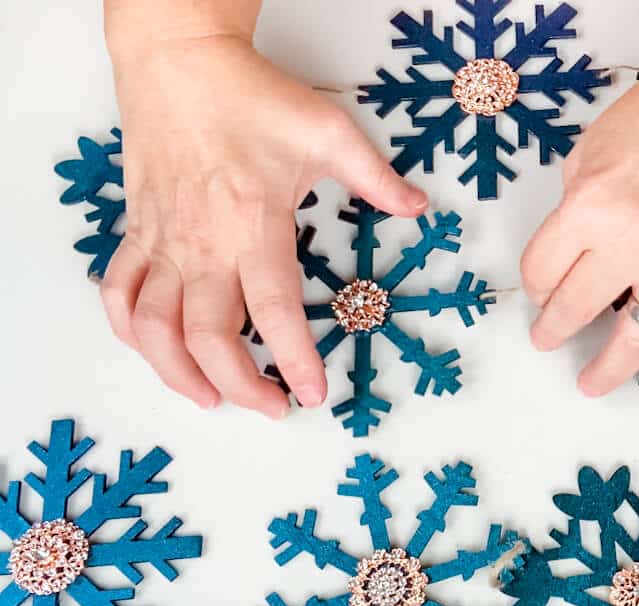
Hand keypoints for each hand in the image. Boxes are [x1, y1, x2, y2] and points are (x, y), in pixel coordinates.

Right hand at [102, 34, 425, 418]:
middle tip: (273, 408)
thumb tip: (418, 208)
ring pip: (153, 328)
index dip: (295, 359)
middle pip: (208, 337)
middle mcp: (202, 244)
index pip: (275, 310)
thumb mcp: (328, 131)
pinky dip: (128, 331)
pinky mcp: (136, 233)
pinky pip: (118, 293)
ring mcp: (162, 242)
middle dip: (240, 386)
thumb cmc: (250, 95)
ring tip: (211, 399)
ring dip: (177, 374)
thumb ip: (375, 177)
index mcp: (253, 225)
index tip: (314, 395)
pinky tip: (155, 350)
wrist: (178, 61)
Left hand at [521, 47, 638, 412]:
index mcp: (591, 206)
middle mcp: (634, 240)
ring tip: (589, 383)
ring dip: (606, 368)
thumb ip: (571, 215)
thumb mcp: (586, 156)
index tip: (542, 287)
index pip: (543, 271)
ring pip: (637, 335)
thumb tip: (565, 266)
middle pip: (578, 307)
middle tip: (547, 338)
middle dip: (554, 328)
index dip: (536, 285)